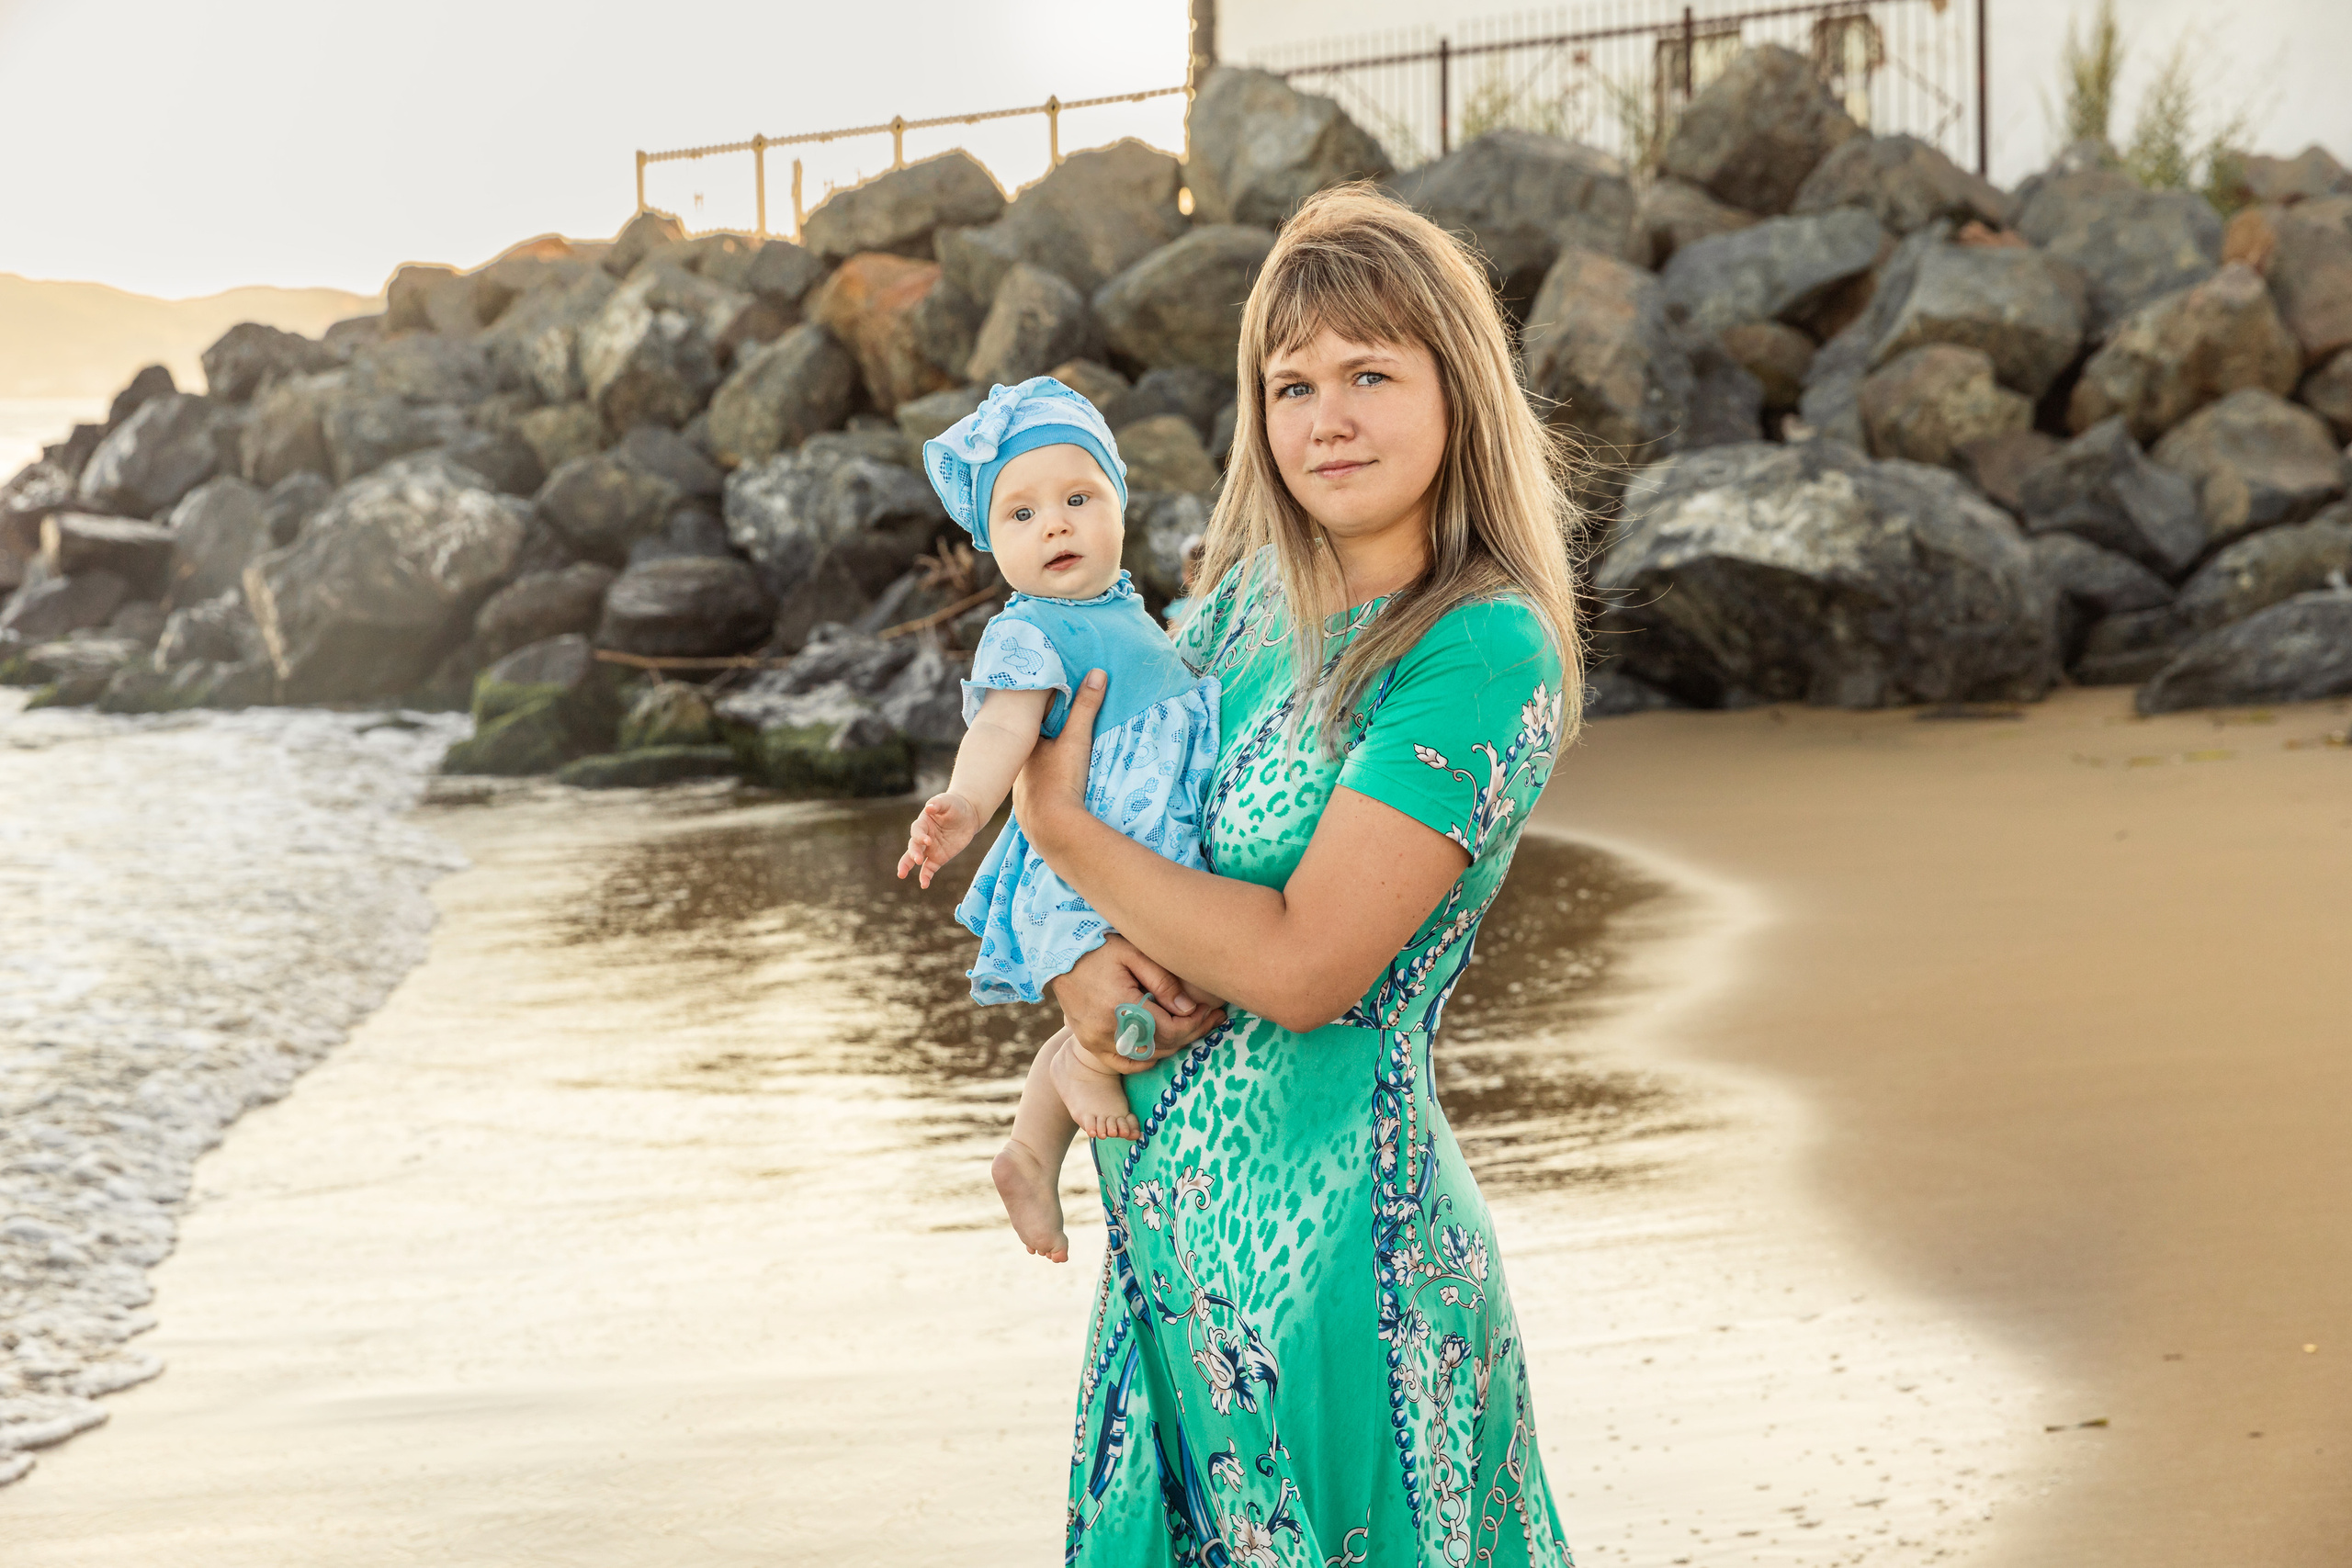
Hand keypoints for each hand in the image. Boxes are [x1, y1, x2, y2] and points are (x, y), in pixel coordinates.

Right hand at [896, 791, 979, 887]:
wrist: (967, 815)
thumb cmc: (954, 805)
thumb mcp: (947, 801)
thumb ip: (938, 803)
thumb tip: (929, 807)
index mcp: (923, 822)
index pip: (917, 830)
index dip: (920, 836)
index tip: (927, 841)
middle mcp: (923, 837)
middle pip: (913, 846)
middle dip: (913, 853)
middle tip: (917, 859)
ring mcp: (929, 849)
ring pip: (915, 859)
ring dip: (909, 865)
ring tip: (902, 874)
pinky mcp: (938, 858)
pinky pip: (929, 869)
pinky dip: (925, 876)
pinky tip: (923, 884)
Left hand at [1012, 668, 1103, 851]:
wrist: (1052, 829)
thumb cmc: (1060, 779)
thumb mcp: (1077, 739)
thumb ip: (1086, 707)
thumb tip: (1097, 673)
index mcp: (1023, 747)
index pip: (1031, 723)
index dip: (1044, 714)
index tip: (1058, 705)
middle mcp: (1016, 768)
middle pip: (1031, 748)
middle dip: (1045, 741)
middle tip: (1061, 733)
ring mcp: (1019, 792)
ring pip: (1031, 773)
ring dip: (1043, 767)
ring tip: (1060, 763)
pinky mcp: (1026, 812)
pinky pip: (1035, 793)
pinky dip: (1044, 789)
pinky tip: (1054, 791)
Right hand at [1050, 935, 1225, 1069]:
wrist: (1057, 954)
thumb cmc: (1099, 947)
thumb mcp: (1134, 953)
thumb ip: (1163, 980)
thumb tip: (1189, 1008)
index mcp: (1119, 1005)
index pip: (1168, 1029)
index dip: (1194, 1023)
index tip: (1210, 1011)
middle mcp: (1105, 1029)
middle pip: (1160, 1045)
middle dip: (1190, 1033)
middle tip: (1211, 1020)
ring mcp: (1095, 1040)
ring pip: (1146, 1056)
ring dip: (1173, 1045)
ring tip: (1193, 1027)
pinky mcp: (1088, 1044)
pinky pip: (1124, 1063)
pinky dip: (1147, 1059)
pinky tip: (1163, 1046)